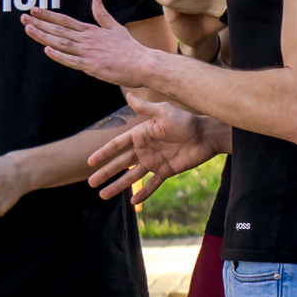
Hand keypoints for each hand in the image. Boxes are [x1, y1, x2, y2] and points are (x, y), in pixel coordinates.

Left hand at [23, 0, 158, 87]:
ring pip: (61, 43)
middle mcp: (87, 39)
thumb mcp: (115, 27)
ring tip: (28, 29)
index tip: (34, 10)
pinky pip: (73, 60)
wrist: (144, 63)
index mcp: (91, 31)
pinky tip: (47, 50)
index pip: (65, 20)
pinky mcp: (93, 66)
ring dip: (44, 36)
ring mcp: (89, 52)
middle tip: (23, 18)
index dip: (48, 15)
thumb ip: (102, 14)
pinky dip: (60, 55)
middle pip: (59, 30)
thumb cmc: (130, 49)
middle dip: (40, 23)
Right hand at [87, 96, 217, 201]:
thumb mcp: (163, 112)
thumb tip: (129, 94)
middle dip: (105, 173)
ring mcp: (154, 161)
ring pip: (132, 176)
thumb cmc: (185, 120)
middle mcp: (145, 149)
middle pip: (120, 163)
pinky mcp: (166, 171)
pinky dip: (143, 193)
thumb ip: (145, 107)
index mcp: (141, 135)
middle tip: (91, 183)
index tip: (90, 161)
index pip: (117, 145)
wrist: (206, 135)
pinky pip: (152, 184)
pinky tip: (133, 202)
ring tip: (104, 195)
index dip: (103, 153)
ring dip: (118, 185)